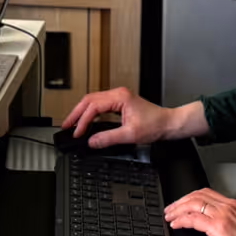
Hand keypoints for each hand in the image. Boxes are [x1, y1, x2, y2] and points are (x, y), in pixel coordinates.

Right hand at [61, 88, 175, 148]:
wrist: (168, 123)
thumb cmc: (156, 125)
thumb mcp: (130, 135)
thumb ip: (109, 138)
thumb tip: (92, 141)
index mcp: (120, 97)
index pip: (93, 107)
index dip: (83, 121)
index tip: (77, 133)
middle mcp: (118, 94)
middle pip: (89, 100)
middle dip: (76, 113)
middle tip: (66, 126)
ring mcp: (118, 97)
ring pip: (92, 100)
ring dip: (81, 112)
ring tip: (73, 124)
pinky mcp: (119, 102)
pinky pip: (99, 104)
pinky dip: (90, 112)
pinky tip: (86, 120)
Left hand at [164, 188, 235, 235]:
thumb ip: (226, 223)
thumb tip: (209, 228)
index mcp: (234, 205)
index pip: (205, 193)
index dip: (189, 197)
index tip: (179, 205)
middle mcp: (228, 206)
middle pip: (196, 196)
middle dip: (179, 202)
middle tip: (169, 210)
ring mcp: (223, 215)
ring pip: (192, 204)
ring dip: (177, 209)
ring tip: (169, 217)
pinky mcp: (219, 228)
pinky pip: (194, 219)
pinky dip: (182, 220)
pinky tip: (176, 224)